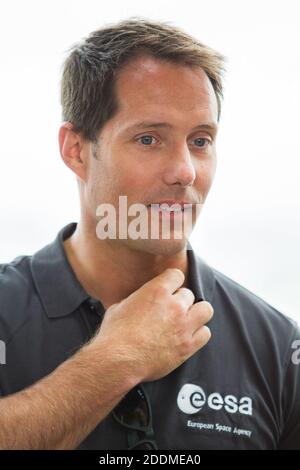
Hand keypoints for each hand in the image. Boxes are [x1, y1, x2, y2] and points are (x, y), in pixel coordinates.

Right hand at [94, 268, 212, 381]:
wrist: (118, 359)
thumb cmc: (114, 334)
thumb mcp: (119, 306)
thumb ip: (135, 300)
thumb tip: (135, 301)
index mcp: (157, 290)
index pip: (177, 275)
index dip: (172, 282)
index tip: (169, 289)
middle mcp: (174, 305)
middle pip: (189, 294)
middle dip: (181, 301)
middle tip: (171, 311)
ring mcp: (183, 325)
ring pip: (206, 310)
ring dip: (197, 313)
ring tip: (187, 320)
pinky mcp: (188, 345)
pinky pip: (205, 333)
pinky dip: (199, 334)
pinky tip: (188, 336)